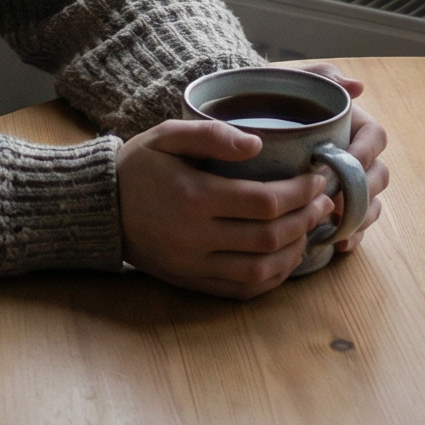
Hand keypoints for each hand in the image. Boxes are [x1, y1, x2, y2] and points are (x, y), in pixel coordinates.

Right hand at [116, 117, 339, 299]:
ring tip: (309, 228)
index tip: (317, 177)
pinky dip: (272, 278)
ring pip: (261, 269)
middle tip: (324, 201)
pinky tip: (285, 258)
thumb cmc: (138, 166)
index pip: (265, 201)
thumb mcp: (166, 135)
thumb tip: (258, 143)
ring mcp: (194, 265)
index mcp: (193, 197)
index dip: (300, 192)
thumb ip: (211, 134)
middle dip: (306, 218)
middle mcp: (196, 237)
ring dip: (295, 250)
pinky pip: (242, 289)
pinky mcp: (192, 282)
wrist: (99, 208)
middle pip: (270, 237)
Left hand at [281, 62, 389, 255]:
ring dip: (361, 218)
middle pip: (377, 175)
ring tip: (341, 230)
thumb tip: (357, 86)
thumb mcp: (295, 79)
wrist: (245, 115)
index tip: (344, 163)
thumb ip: (322, 75)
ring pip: (370, 202)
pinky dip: (350, 234)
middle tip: (339, 204)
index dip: (366, 152)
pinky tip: (337, 244)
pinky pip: (353, 223)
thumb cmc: (274, 94)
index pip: (375, 138)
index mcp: (353, 124)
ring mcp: (346, 181)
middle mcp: (355, 154)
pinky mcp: (333, 203)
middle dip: (365, 192)